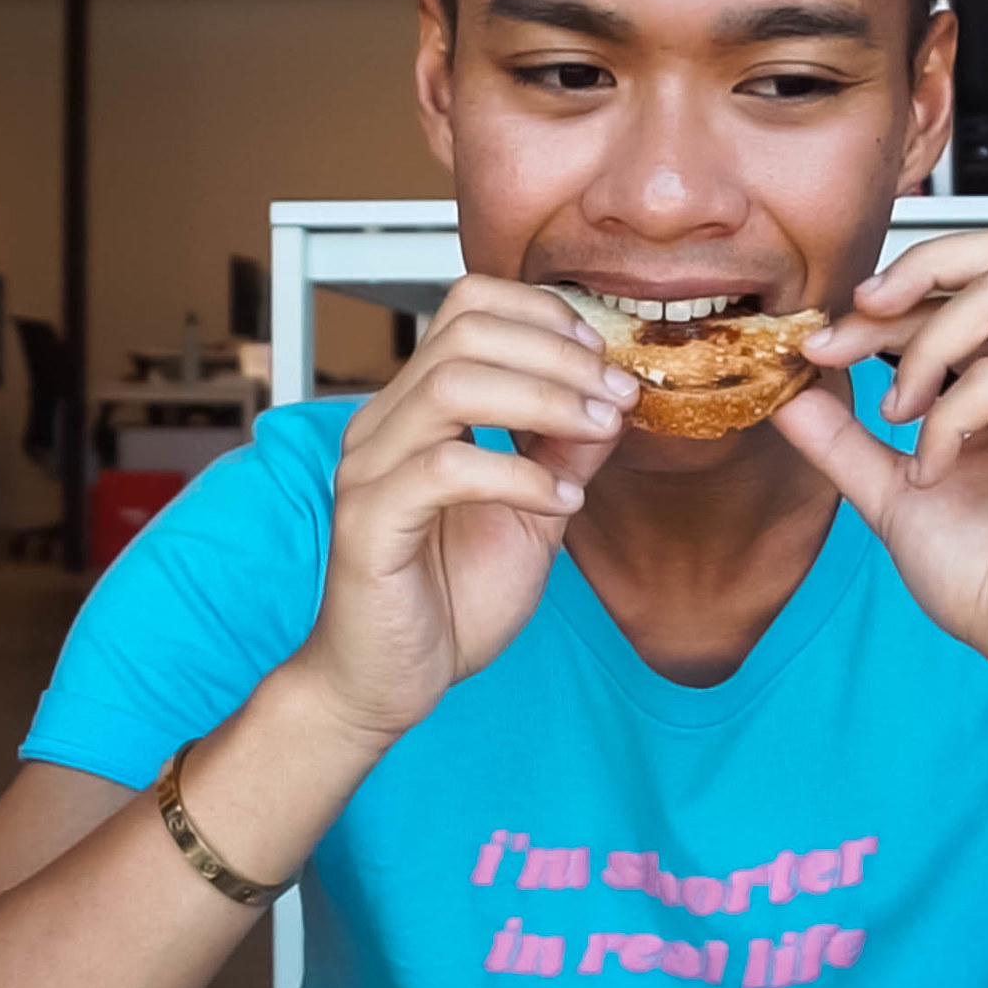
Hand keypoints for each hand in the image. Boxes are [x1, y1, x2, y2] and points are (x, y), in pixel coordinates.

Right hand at [289, 276, 632, 746]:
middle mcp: (385, 424)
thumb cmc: (451, 597)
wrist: (390, 681)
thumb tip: (616, 399)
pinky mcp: (368, 522)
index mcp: (417, 408)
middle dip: (558, 354)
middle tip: (619, 393)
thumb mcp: (533, 515)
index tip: (605, 359)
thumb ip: (565, 454)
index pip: (468, 306)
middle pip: (464, 332)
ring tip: (599, 431)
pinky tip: (560, 504)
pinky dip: (517, 477)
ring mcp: (370, 469)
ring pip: (450, 386)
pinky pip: (444, 471)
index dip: (544, 315)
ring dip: (544, 400)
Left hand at [774, 227, 987, 712]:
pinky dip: (950, 417)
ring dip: (926, 348)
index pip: (969, 272)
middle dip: (915, 272)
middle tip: (858, 322)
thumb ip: (845, 438)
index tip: (823, 341)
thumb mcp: (891, 491)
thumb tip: (788, 389)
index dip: (889, 289)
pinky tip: (934, 469)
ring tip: (900, 415)